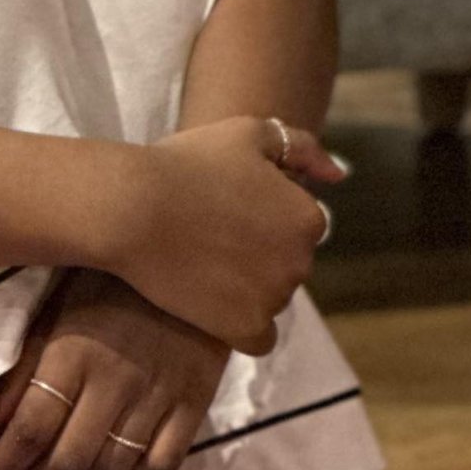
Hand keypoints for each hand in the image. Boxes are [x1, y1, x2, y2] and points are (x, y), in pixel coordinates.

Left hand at [0, 269, 230, 469]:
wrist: (187, 255)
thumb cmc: (108, 279)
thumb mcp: (56, 308)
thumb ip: (26, 365)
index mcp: (72, 355)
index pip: (31, 427)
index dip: (3, 467)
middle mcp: (113, 384)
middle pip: (69, 459)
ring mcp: (157, 399)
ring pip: (113, 469)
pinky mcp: (194, 407)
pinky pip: (162, 465)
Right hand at [105, 117, 343, 350]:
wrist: (131, 207)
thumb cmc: (185, 164)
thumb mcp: (245, 133)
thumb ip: (300, 148)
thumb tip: (339, 175)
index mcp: (308, 217)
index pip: (295, 226)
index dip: (258, 216)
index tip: (223, 208)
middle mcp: (302, 261)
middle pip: (284, 263)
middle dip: (256, 252)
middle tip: (207, 232)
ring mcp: (276, 299)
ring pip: (270, 298)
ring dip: (245, 286)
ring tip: (199, 261)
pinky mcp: (247, 329)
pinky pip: (257, 337)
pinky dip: (238, 324)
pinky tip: (209, 301)